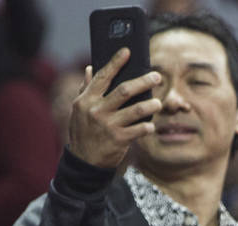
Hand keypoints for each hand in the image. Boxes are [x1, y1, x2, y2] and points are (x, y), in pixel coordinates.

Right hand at [68, 48, 161, 168]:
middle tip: (157, 76)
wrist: (83, 160)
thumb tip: (89, 68)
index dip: (116, 63)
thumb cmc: (83, 131)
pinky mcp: (119, 139)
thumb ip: (85, 89)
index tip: (128, 51)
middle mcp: (97, 110)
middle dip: (143, 82)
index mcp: (86, 99)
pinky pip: (139, 129)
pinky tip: (151, 125)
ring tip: (159, 103)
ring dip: (151, 105)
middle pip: (125, 90)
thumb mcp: (79, 110)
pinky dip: (147, 126)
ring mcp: (108, 125)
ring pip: (136, 110)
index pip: (103, 76)